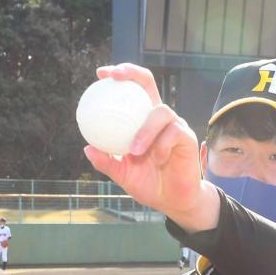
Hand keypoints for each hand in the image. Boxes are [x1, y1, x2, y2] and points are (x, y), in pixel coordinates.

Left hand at [82, 63, 219, 232]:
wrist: (173, 201)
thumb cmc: (149, 184)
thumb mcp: (123, 174)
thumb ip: (107, 162)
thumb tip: (87, 148)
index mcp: (141, 120)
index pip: (132, 89)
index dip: (119, 75)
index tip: (100, 74)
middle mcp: (158, 118)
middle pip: (148, 82)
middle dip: (132, 73)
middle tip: (114, 78)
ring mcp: (175, 126)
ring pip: (162, 111)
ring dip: (145, 131)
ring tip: (134, 151)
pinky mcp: (188, 138)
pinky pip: (174, 133)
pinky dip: (162, 146)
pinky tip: (157, 159)